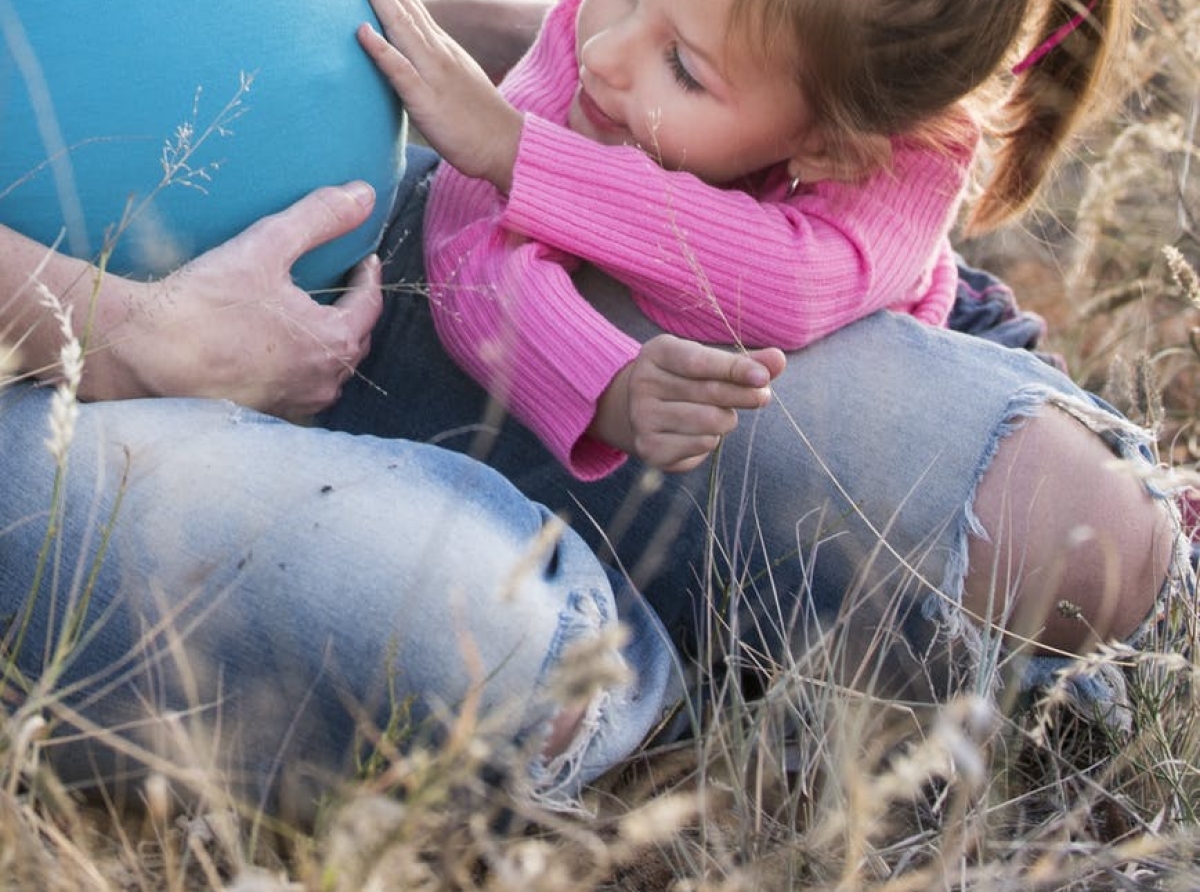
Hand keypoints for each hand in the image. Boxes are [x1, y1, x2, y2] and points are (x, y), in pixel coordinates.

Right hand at [82, 182, 383, 419]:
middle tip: (341, 286)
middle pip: (353, 341)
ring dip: (326, 345)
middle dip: (352, 312)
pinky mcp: (265, 415)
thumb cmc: (206, 302)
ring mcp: (295, 405)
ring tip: (311, 319)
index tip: (362, 260)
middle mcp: (323, 382)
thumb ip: (319, 218)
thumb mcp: (267, 246)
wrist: (145, 354)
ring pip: (327, 371)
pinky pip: (297, 390)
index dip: (367, 278)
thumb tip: (364, 194)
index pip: (368, 305)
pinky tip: (277, 353)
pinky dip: (297, 368)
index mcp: (334, 342)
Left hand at [359, 0, 523, 191]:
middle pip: (404, 8)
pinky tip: (362, 32)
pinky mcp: (427, 101)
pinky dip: (381, 50)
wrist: (508, 145)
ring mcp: (433, 74)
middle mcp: (437, 51)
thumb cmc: (478, 119)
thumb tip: (410, 48)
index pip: (412, 6)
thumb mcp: (454, 78)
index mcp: (442, 46)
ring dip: (380, 3)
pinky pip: (401, 72)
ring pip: (401, 29)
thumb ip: (431, 60)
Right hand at [591, 334, 786, 472]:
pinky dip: (712, 439)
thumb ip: (745, 362)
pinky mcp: (649, 448)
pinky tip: (702, 432)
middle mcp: (643, 383)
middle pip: (709, 392)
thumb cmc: (686, 382)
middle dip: (744, 395)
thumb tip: (778, 359)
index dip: (734, 369)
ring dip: (727, 420)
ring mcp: (642, 417)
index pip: (699, 362)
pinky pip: (701, 444)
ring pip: (709, 421)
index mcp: (657, 353)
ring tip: (721, 415)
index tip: (763, 377)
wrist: (644, 413)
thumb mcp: (710, 364)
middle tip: (763, 397)